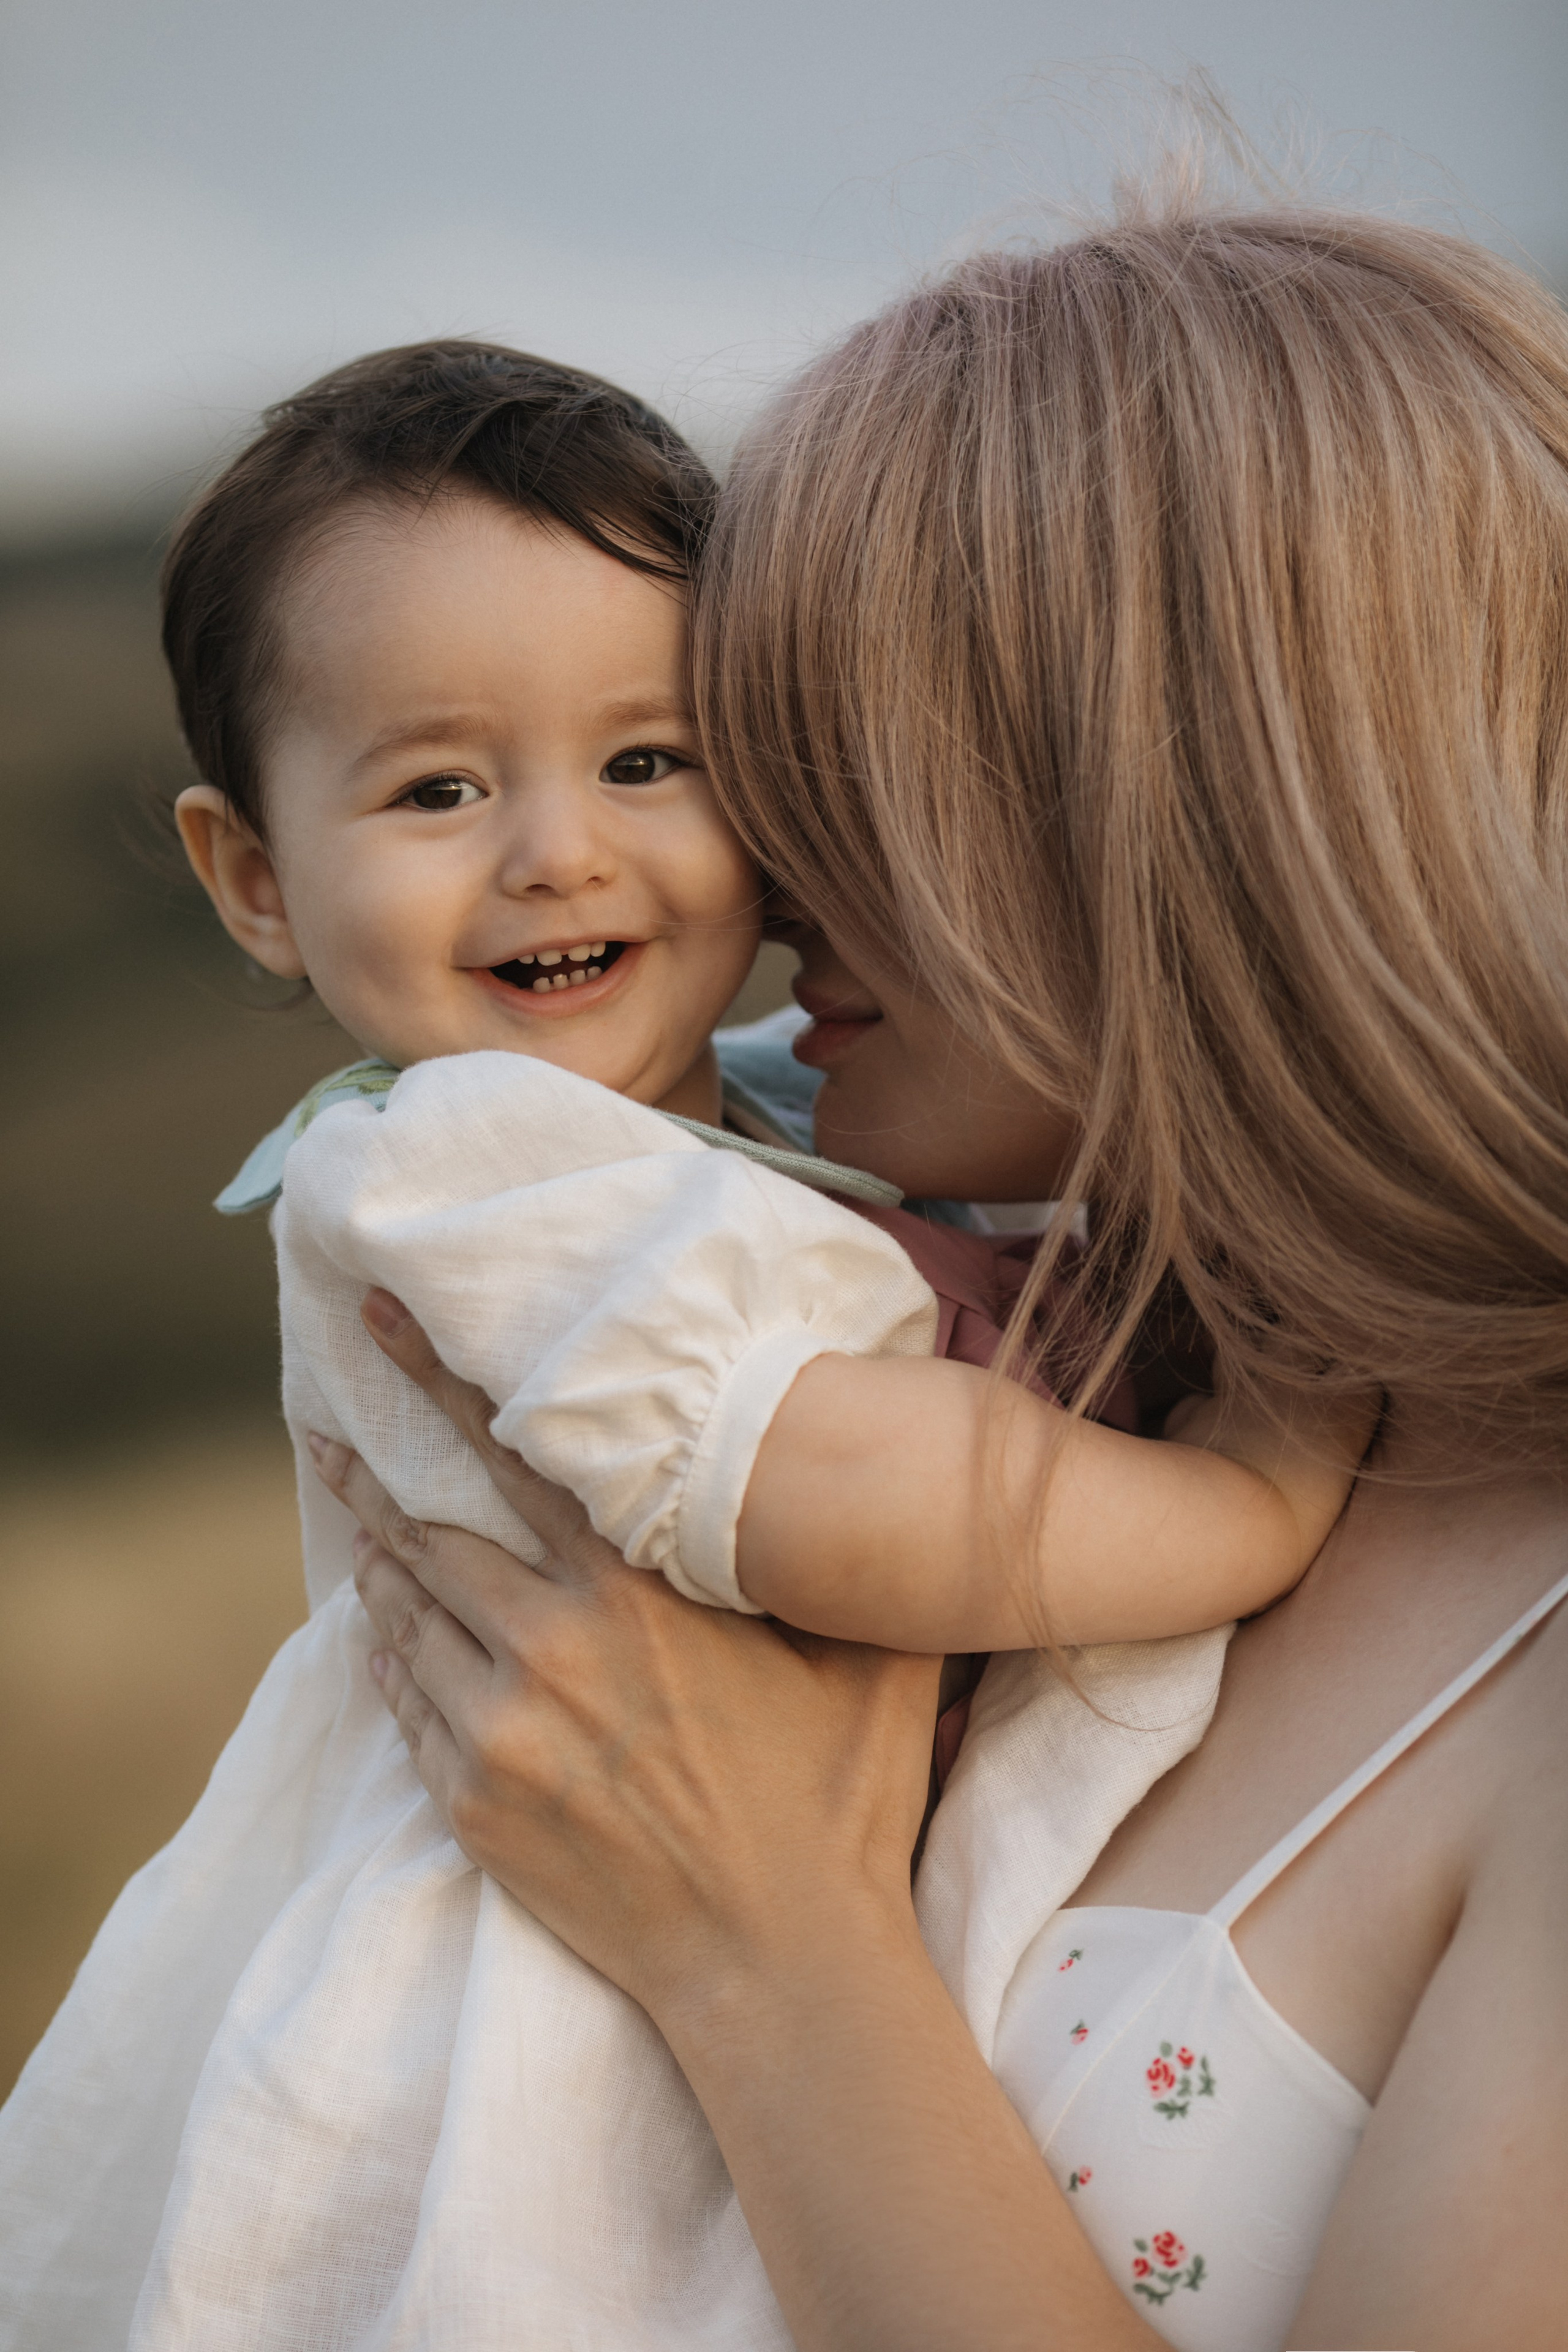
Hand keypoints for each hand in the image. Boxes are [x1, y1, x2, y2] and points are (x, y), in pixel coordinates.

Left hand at [310, 1290, 941, 2029]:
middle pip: (429, 1536)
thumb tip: (875, 1463)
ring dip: (379, 1571)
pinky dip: (395, 1665)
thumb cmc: (837, 1803)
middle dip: (371, 1478)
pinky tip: (389, 1644)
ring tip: (355, 1529)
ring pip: (407, 1622)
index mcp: (634, 1593)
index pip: (513, 1459)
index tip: (375, 1325)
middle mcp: (549, 1649)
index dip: (439, 1384)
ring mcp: (500, 1733)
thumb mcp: (873, 1658)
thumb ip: (847, 1555)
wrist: (781, 1963)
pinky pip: (411, 1713)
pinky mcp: (474, 1810)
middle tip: (324, 1435)